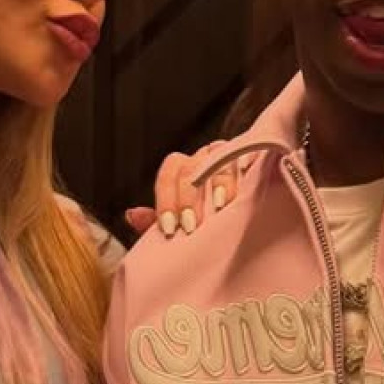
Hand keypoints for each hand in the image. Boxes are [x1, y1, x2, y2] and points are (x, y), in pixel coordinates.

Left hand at [126, 146, 240, 238]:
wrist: (248, 222)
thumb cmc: (207, 223)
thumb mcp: (180, 225)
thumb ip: (155, 222)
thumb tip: (132, 214)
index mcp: (183, 170)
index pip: (168, 175)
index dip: (166, 201)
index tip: (169, 228)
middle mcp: (204, 158)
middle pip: (191, 168)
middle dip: (189, 198)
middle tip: (191, 226)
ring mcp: (229, 155)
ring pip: (219, 160)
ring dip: (218, 183)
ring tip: (220, 207)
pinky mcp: (252, 158)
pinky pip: (247, 156)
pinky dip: (245, 164)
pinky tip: (246, 175)